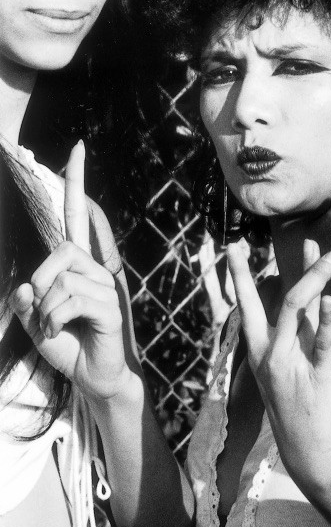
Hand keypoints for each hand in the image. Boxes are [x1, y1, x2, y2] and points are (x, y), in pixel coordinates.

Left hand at [10, 141, 129, 402]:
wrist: (95, 379)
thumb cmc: (70, 347)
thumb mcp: (35, 321)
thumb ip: (25, 299)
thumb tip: (24, 286)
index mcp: (80, 267)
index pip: (79, 216)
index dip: (76, 182)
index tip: (77, 147)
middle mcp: (97, 271)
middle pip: (62, 249)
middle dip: (39, 279)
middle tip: (38, 308)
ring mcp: (107, 289)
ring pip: (62, 280)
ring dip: (45, 308)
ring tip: (52, 327)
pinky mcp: (111, 309)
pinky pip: (72, 300)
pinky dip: (55, 320)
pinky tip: (61, 333)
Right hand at [226, 238, 330, 492]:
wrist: (310, 454)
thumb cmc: (302, 408)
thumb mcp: (294, 366)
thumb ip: (303, 331)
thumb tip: (313, 295)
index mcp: (261, 353)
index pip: (246, 308)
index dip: (239, 277)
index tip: (231, 248)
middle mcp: (270, 356)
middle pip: (264, 303)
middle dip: (250, 272)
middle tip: (238, 244)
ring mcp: (291, 366)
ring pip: (297, 310)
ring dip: (314, 277)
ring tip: (330, 253)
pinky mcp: (317, 377)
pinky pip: (322, 342)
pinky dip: (328, 318)